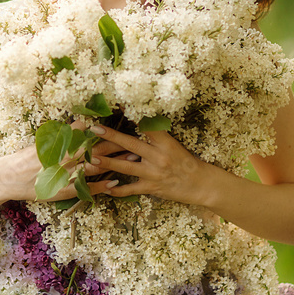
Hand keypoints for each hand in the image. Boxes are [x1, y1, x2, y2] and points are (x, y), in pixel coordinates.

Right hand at [0, 120, 131, 202]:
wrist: (8, 178)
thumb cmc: (24, 158)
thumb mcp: (43, 142)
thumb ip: (61, 135)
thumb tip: (80, 122)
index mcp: (58, 144)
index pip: (85, 133)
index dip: (103, 128)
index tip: (119, 122)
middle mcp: (63, 158)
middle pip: (94, 149)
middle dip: (115, 143)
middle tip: (133, 138)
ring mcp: (64, 175)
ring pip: (94, 167)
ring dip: (114, 162)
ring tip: (132, 157)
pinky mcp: (63, 190)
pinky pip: (85, 188)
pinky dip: (100, 186)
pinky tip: (115, 183)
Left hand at [85, 124, 210, 204]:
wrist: (201, 184)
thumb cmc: (186, 161)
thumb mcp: (173, 144)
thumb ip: (156, 136)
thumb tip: (138, 121)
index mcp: (165, 142)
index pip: (145, 125)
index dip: (131, 114)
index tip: (116, 104)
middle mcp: (158, 156)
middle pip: (130, 144)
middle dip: (111, 136)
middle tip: (94, 129)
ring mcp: (154, 173)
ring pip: (126, 167)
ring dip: (107, 163)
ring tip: (91, 159)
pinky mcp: (152, 188)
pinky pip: (131, 189)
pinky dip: (118, 190)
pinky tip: (106, 188)